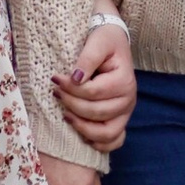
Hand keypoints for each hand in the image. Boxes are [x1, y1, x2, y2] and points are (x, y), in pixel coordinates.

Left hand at [50, 20, 134, 155]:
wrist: (113, 42)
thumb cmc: (105, 41)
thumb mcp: (97, 41)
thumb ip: (87, 58)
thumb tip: (75, 79)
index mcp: (124, 80)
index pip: (93, 92)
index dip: (71, 88)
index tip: (55, 78)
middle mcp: (129, 99)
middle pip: (96, 113)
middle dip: (71, 104)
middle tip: (56, 93)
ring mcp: (126, 113)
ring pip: (105, 133)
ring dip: (82, 127)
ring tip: (65, 114)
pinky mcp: (121, 120)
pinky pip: (114, 141)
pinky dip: (99, 143)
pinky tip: (82, 135)